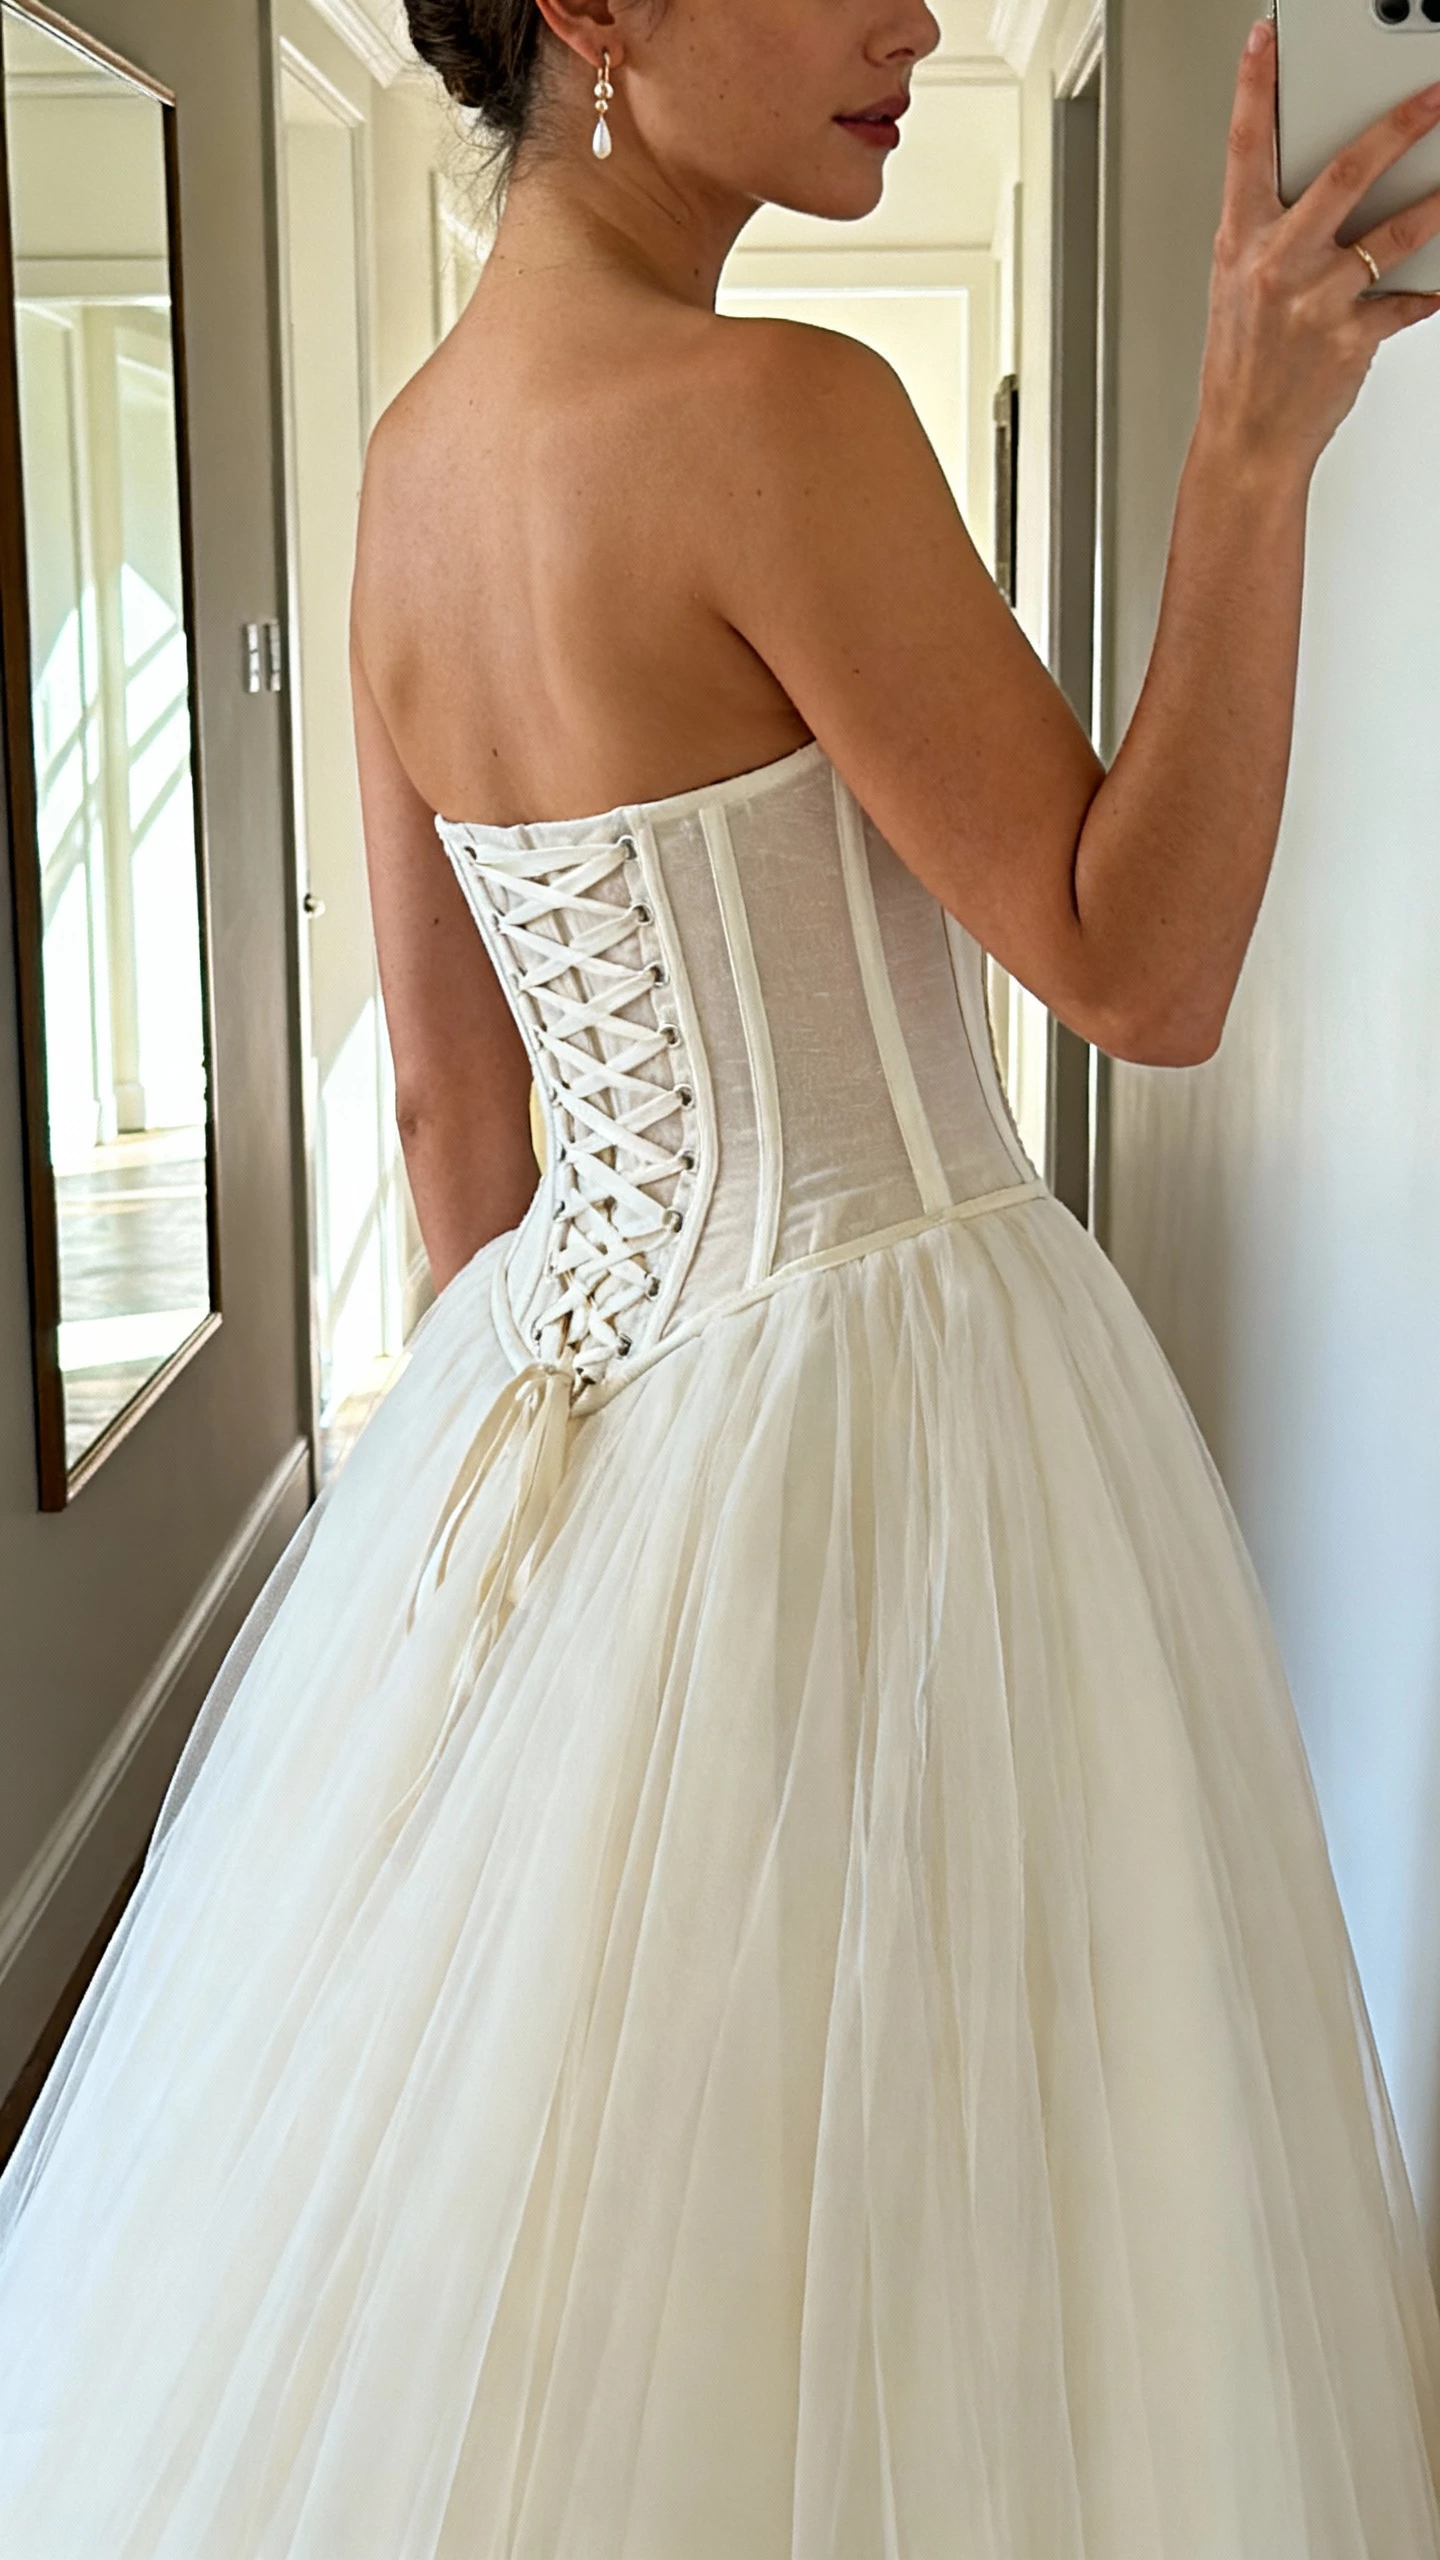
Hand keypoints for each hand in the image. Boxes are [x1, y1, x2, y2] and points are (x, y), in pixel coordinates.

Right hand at [1198, 22, 1439, 479]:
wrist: (1246, 444)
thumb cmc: (1241, 369)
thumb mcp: (1237, 289)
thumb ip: (1274, 234)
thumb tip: (1325, 195)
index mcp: (1241, 244)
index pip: (1245, 151)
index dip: (1255, 90)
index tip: (1267, 43)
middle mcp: (1277, 265)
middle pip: (1345, 175)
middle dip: (1397, 127)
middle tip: (1433, 96)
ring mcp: (1316, 301)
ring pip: (1394, 234)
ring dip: (1438, 204)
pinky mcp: (1351, 338)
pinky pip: (1408, 300)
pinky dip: (1430, 288)